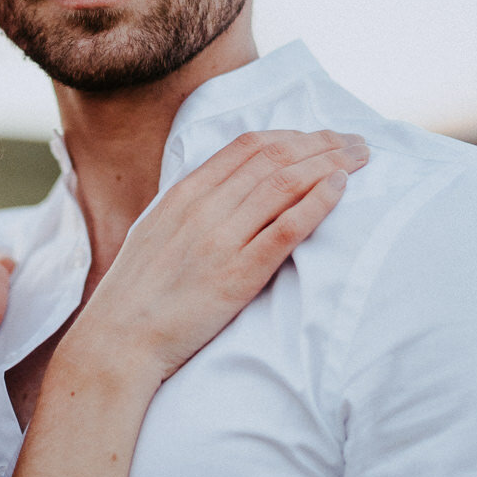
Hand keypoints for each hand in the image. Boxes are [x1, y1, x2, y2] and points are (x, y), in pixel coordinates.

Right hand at [74, 130, 367, 382]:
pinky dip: (316, 203)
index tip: (322, 137)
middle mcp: (203, 208)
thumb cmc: (137, 293)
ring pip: (284, 184)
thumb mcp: (157, 232)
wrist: (117, 342)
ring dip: (329, 165)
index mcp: (183, 194)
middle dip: (322, 144)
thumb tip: (225, 192)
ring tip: (360, 160)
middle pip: (274, 158)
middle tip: (357, 143)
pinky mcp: (236, 276)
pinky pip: (285, 229)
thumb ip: (190, 208)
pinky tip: (340, 190)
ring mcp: (220, 240)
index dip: (292, 135)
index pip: (247, 146)